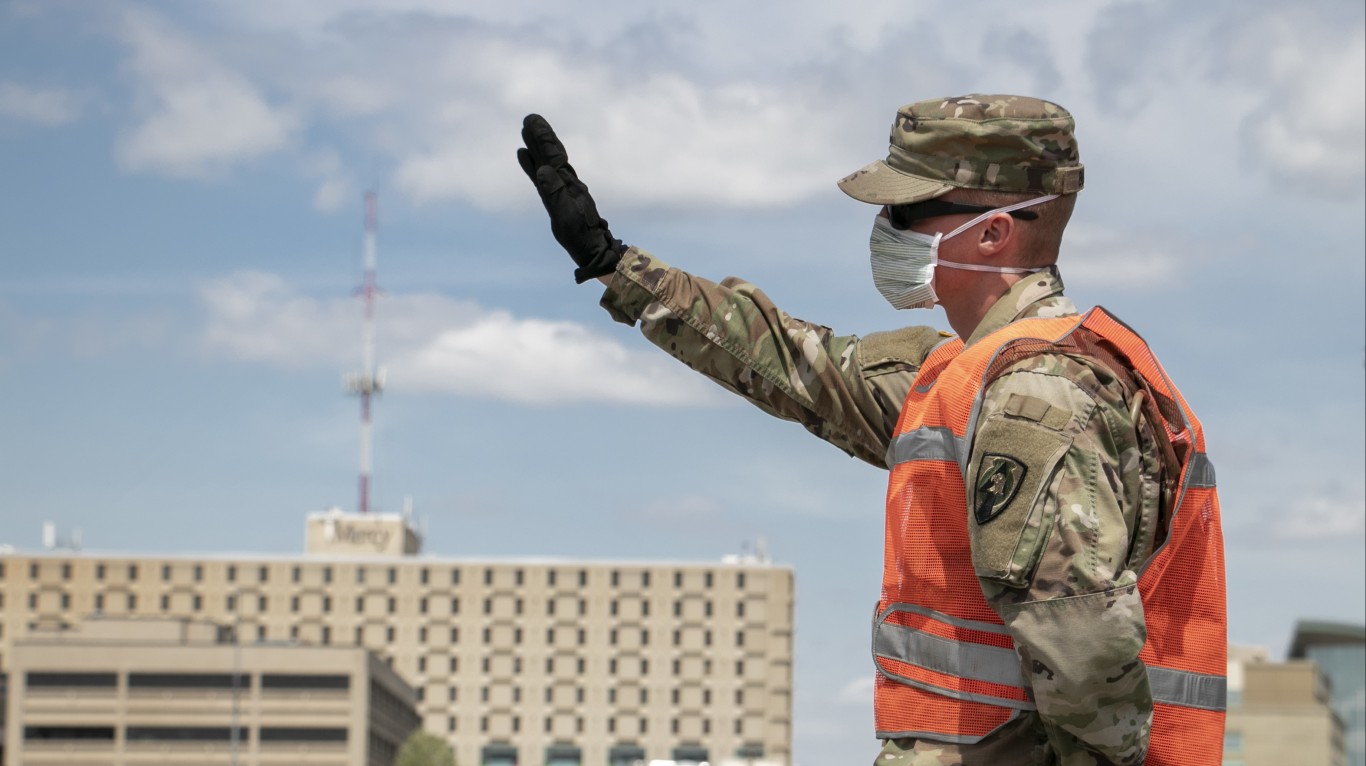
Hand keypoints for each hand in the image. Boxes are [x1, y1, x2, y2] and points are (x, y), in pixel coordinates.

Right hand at [517, 114, 627, 283]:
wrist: (594, 249)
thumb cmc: (580, 235)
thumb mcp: (565, 215)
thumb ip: (554, 192)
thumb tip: (542, 168)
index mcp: (566, 183)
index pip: (553, 155)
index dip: (542, 138)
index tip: (531, 121)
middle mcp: (565, 181)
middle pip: (550, 154)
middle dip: (540, 137)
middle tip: (529, 119)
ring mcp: (562, 188)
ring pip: (547, 162)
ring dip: (537, 147)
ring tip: (525, 133)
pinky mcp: (559, 197)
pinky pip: (544, 176)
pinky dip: (534, 165)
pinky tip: (527, 158)